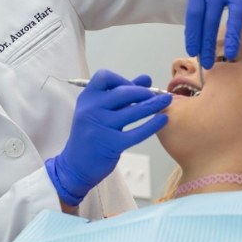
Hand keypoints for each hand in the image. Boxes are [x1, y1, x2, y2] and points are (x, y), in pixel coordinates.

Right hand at [45, 69, 171, 205]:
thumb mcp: (99, 110)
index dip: (122, 79)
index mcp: (87, 98)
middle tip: (155, 95)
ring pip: (132, 111)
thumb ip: (121, 93)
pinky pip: (137, 132)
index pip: (104, 77)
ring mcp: (100, 127)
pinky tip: (162, 120)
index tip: (133, 86)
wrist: (76, 164)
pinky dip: (152, 125)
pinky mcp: (111, 144)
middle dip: (143, 92)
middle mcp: (91, 109)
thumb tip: (146, 79)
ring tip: (166, 102)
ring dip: (152, 105)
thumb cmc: (91, 134)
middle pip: (122, 92)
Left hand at [185, 0, 241, 68]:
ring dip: (232, 35)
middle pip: (211, 19)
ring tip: (229, 54)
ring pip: (234, 14)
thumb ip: (199, 4)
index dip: (193, 34)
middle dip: (208, 43)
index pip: (194, 15)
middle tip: (207, 62)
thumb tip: (195, 33)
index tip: (192, 51)